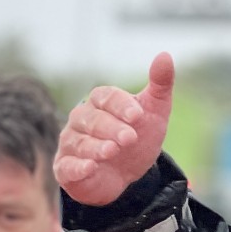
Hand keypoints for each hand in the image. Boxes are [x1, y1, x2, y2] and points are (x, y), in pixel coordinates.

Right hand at [55, 52, 176, 206]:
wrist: (127, 176)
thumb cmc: (136, 139)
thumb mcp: (155, 112)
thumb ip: (160, 84)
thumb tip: (165, 55)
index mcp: (99, 102)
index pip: (106, 96)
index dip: (121, 105)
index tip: (138, 115)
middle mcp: (80, 120)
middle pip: (92, 119)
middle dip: (111, 128)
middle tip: (130, 138)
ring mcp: (71, 144)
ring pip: (79, 142)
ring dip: (95, 147)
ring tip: (112, 151)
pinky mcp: (65, 169)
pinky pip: (67, 167)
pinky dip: (77, 167)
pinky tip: (90, 167)